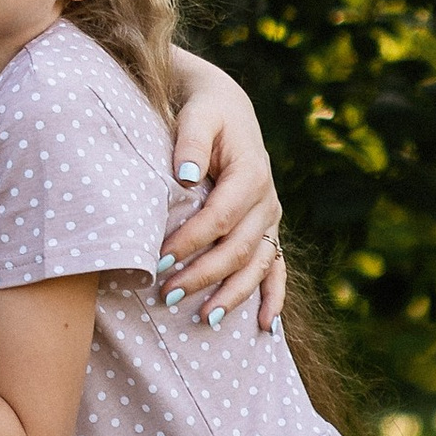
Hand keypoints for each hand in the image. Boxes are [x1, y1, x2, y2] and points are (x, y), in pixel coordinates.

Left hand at [162, 59, 286, 331]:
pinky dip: (274, 297)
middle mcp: (266, 200)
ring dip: (233, 294)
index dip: (190, 242)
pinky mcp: (268, 229)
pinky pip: (277, 268)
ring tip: (205, 318)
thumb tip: (183, 177)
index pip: (219, 218)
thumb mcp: (197, 115)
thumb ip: (190, 142)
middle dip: (203, 275)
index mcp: (250, 173)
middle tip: (167, 295)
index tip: (159, 261)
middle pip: (238, 249)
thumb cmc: (204, 112)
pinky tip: (266, 327)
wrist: (226, 108)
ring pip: (258, 265)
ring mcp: (270, 218)